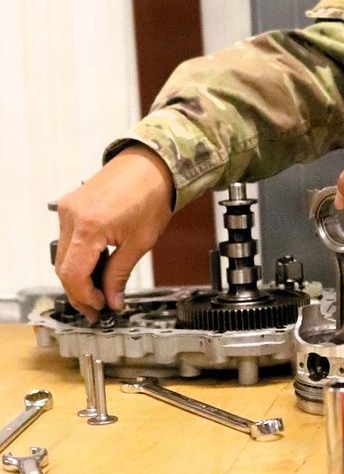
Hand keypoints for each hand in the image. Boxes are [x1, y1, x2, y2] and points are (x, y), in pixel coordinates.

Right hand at [55, 146, 175, 321]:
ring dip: (78, 276)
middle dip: (79, 292)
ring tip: (99, 291)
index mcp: (89, 226)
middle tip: (97, 308)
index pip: (73, 275)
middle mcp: (72, 216)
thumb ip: (120, 275)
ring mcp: (67, 209)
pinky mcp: (70, 205)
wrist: (151, 164)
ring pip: (62, 256)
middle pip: (63, 268)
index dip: (85, 297)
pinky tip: (95, 268)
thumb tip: (113, 300)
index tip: (99, 309)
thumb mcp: (140, 243)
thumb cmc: (151, 194)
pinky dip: (78, 258)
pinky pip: (66, 240)